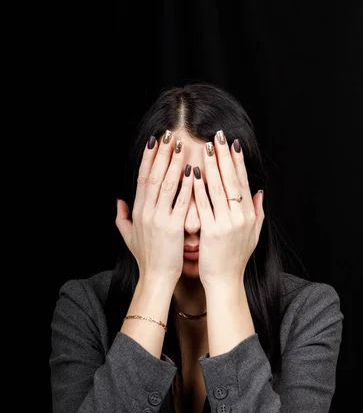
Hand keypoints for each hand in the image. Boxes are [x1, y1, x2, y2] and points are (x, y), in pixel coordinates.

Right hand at [116, 131, 192, 285]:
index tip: (155, 141)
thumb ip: (121, 218)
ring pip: (166, 185)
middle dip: (161, 154)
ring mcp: (159, 219)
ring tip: (181, 144)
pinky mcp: (173, 228)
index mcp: (137, 212)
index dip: (148, 158)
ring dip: (173, 163)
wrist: (156, 278)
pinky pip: (181, 202)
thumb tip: (118, 201)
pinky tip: (193, 170)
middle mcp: (146, 212)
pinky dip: (187, 186)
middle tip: (169, 134)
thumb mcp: (129, 236)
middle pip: (152, 176)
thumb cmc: (146, 259)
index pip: (142, 178)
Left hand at [193, 133, 263, 288]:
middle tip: (219, 135)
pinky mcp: (212, 232)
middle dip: (225, 155)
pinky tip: (192, 173)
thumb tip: (260, 193)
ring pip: (219, 188)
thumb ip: (257, 212)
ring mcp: (227, 223)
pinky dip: (198, 188)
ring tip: (205, 146)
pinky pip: (204, 205)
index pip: (243, 181)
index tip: (233, 143)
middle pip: (232, 180)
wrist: (225, 281)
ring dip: (212, 165)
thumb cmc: (236, 259)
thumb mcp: (253, 235)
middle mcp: (241, 216)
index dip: (238, 161)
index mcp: (249, 214)